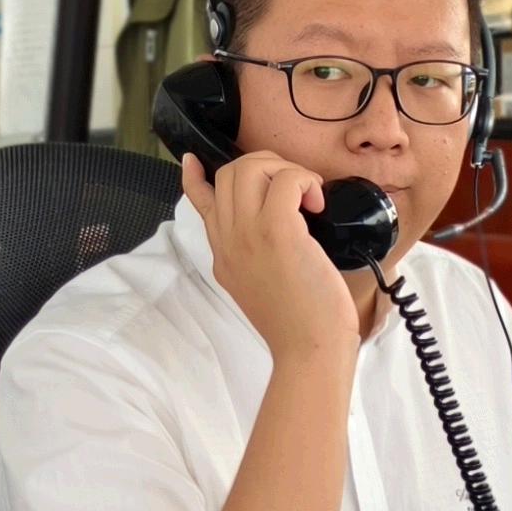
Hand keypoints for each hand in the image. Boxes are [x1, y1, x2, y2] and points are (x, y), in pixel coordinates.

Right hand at [184, 152, 359, 373]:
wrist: (309, 350)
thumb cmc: (299, 324)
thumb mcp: (261, 287)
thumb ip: (255, 256)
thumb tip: (282, 226)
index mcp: (223, 255)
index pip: (199, 203)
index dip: (196, 176)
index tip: (194, 161)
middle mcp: (228, 241)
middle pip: (229, 173)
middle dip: (266, 165)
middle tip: (295, 187)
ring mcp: (249, 235)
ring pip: (252, 168)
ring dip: (286, 170)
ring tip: (308, 196)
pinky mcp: (277, 232)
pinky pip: (286, 180)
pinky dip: (306, 181)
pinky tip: (316, 204)